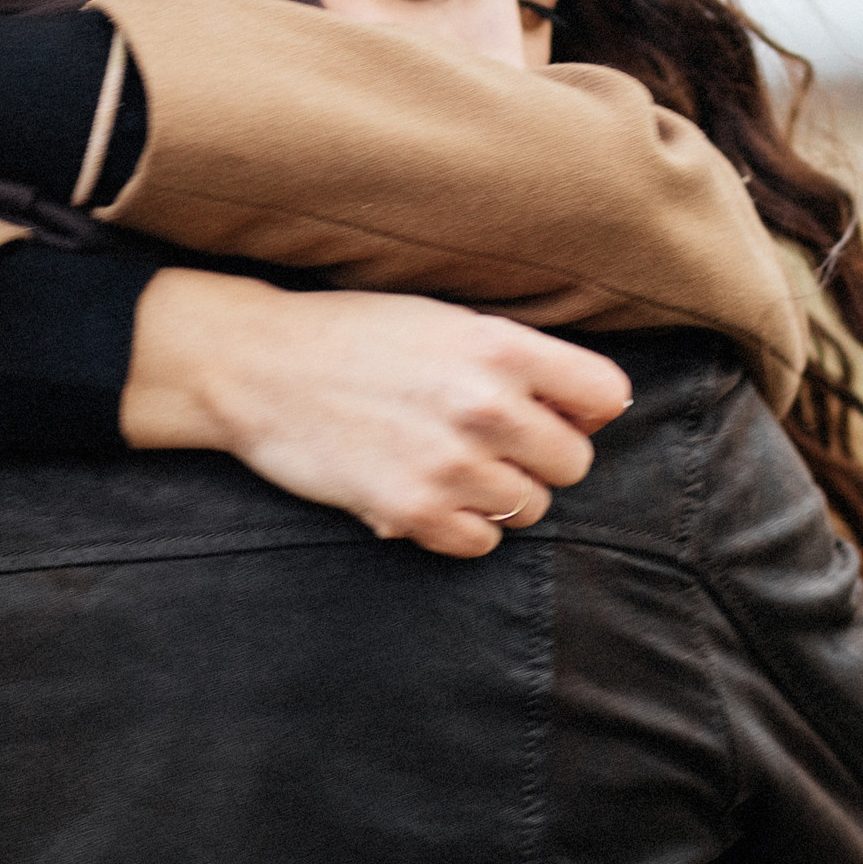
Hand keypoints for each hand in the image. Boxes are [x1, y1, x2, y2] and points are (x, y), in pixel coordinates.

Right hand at [121, 270, 631, 557]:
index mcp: (500, 347)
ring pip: (530, 508)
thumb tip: (594, 406)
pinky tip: (431, 495)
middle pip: (574, 463)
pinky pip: (481, 544)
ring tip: (451, 465)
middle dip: (541, 457)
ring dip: (499, 494)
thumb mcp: (444, 319)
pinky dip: (463, 527)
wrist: (256, 366)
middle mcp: (486, 407)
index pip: (606, 395)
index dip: (587, 409)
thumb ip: (517, 357)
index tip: (559, 412)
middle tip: (493, 443)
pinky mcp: (412, 511)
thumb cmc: (352, 334)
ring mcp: (451, 465)